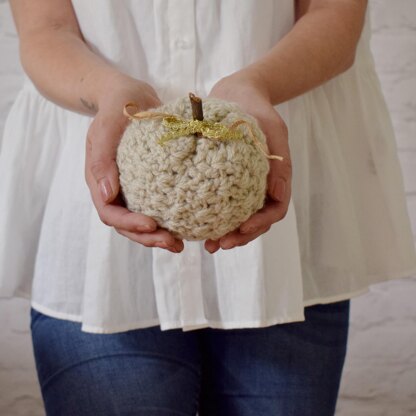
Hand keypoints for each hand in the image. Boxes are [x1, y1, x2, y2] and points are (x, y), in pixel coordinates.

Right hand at [85, 73, 183, 252]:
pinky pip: (158, 208)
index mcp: (100, 180)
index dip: (129, 224)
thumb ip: (102, 158)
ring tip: (181, 244)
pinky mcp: (149, 186)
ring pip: (142, 222)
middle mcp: (115, 190)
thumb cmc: (116, 106)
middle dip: (148, 238)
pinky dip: (170, 220)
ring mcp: (132, 190)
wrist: (129, 97)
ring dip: (160, 236)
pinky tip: (189, 225)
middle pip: (127, 225)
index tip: (152, 224)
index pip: (110, 212)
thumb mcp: (107, 125)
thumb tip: (105, 194)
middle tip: (174, 243)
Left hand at [204, 71, 291, 252]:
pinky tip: (195, 224)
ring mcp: (242, 185)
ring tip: (207, 245)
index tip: (241, 229)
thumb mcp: (273, 129)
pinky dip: (211, 217)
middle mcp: (259, 186)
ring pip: (237, 218)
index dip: (260, 225)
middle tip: (218, 245)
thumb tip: (280, 194)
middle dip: (239, 237)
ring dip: (225, 234)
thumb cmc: (257, 109)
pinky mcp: (223, 180)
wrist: (237, 93)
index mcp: (275, 178)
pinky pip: (219, 204)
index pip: (274, 210)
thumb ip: (279, 160)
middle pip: (255, 222)